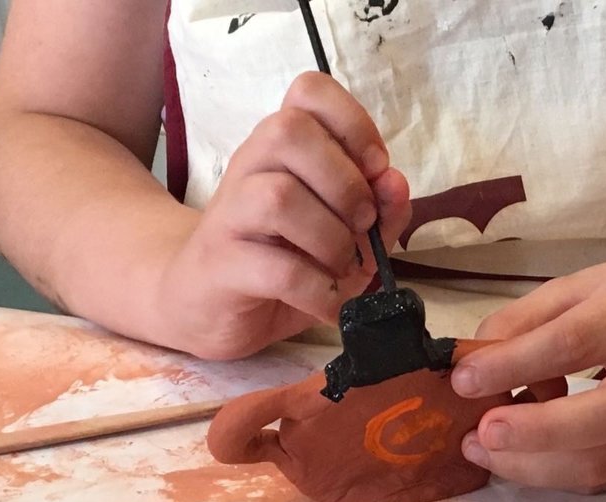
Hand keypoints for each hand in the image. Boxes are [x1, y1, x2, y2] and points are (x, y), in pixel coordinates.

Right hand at [154, 72, 410, 358]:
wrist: (209, 306)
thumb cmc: (283, 260)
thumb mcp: (346, 234)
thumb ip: (379, 209)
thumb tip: (395, 182)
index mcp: (282, 148)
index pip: (309, 91)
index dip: (354, 122)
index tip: (376, 169)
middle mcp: (251, 166)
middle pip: (289, 131)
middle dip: (346, 182)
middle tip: (362, 225)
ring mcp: (229, 213)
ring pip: (279, 196)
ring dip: (331, 238)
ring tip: (342, 266)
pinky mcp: (221, 264)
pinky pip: (277, 269)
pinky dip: (318, 290)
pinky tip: (329, 304)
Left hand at [450, 256, 605, 492]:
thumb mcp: (595, 282)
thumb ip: (531, 317)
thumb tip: (472, 360)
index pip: (578, 340)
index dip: (515, 363)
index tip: (462, 379)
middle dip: (537, 431)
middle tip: (480, 434)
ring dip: (538, 467)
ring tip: (485, 451)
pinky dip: (558, 476)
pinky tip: (522, 460)